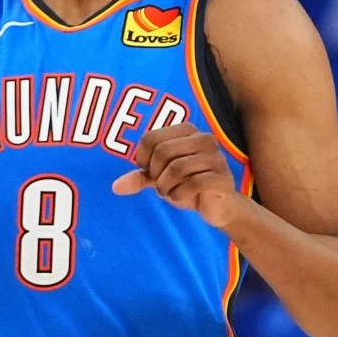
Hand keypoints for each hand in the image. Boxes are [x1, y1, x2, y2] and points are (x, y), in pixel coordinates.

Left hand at [112, 123, 242, 227]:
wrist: (218, 207)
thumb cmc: (187, 185)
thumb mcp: (160, 178)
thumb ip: (140, 177)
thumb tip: (116, 187)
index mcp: (187, 129)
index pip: (150, 138)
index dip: (143, 160)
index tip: (150, 173)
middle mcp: (204, 138)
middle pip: (162, 152)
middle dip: (155, 175)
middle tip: (161, 186)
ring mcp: (216, 157)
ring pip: (176, 168)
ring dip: (165, 187)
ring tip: (169, 192)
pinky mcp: (222, 177)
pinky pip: (192, 183)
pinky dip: (179, 195)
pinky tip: (180, 197)